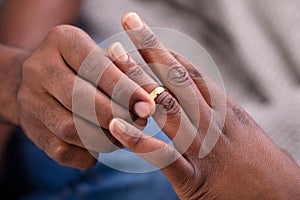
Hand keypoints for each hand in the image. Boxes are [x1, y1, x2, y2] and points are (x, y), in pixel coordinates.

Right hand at [17, 25, 155, 169]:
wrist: (42, 80)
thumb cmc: (85, 68)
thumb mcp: (106, 59)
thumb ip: (128, 72)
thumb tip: (152, 95)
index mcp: (62, 40)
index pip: (95, 66)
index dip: (125, 90)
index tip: (149, 106)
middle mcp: (39, 66)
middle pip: (79, 98)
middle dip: (115, 115)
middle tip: (139, 124)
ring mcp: (29, 98)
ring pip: (70, 128)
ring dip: (103, 138)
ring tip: (124, 137)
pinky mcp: (29, 126)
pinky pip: (60, 150)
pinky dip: (86, 154)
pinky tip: (100, 148)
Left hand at [108, 13, 299, 198]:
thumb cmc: (265, 171)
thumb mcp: (245, 133)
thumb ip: (222, 117)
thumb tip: (206, 101)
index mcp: (226, 111)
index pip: (191, 73)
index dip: (165, 52)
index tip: (144, 35)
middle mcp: (214, 122)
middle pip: (178, 78)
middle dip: (151, 49)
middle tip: (129, 22)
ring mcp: (204, 149)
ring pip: (167, 107)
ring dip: (138, 81)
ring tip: (114, 59)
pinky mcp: (195, 180)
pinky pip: (164, 156)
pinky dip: (139, 140)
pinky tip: (116, 126)